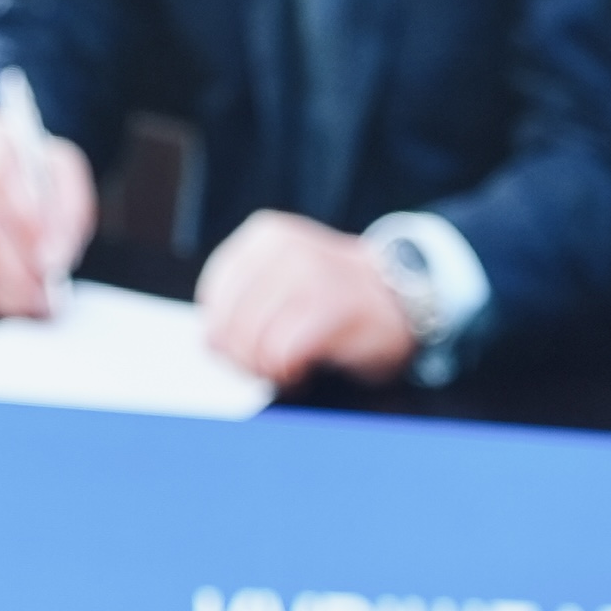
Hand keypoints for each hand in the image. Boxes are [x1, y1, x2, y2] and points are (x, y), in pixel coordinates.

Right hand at [0, 100, 95, 320]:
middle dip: (13, 264)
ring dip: (2, 287)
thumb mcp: (61, 170)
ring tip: (38, 303)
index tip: (51, 252)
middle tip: (47, 290)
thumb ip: (67, 207)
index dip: (22, 214)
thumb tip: (54, 258)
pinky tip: (14, 303)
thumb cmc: (34, 173)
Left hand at [193, 210, 417, 385]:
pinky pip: (283, 353)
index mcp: (264, 237)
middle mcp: (285, 249)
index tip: (246, 351)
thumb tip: (208, 341)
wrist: (402, 298)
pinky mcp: (335, 305)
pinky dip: (288, 373)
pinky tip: (302, 372)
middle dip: (243, 359)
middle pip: (229, 324)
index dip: (223, 337)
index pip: (213, 299)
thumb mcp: (280, 284)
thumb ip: (240, 305)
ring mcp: (312, 273)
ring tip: (286, 369)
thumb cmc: (333, 299)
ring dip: (266, 368)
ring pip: (253, 341)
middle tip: (268, 368)